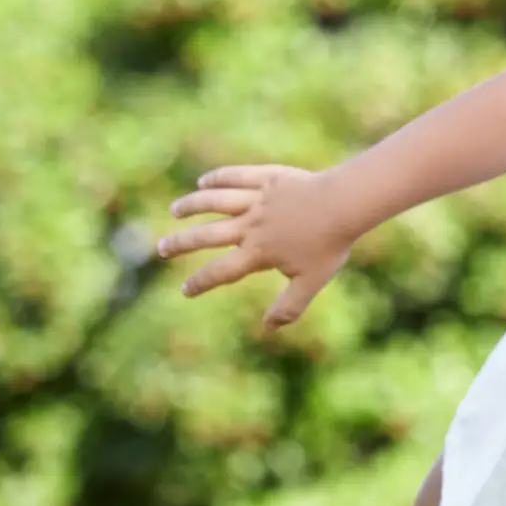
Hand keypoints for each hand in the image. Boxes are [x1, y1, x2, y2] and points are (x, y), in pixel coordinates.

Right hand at [158, 165, 355, 329]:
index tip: (185, 290)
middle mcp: (251, 226)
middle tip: (161, 249)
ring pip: (215, 201)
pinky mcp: (268, 178)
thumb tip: (269, 327)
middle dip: (180, 244)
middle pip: (206, 235)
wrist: (345, 205)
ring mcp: (258, 200)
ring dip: (192, 205)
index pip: (220, 272)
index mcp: (258, 253)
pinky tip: (203, 181)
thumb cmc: (330, 244)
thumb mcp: (311, 281)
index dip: (200, 282)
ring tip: (176, 210)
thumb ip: (289, 306)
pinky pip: (237, 177)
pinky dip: (218, 178)